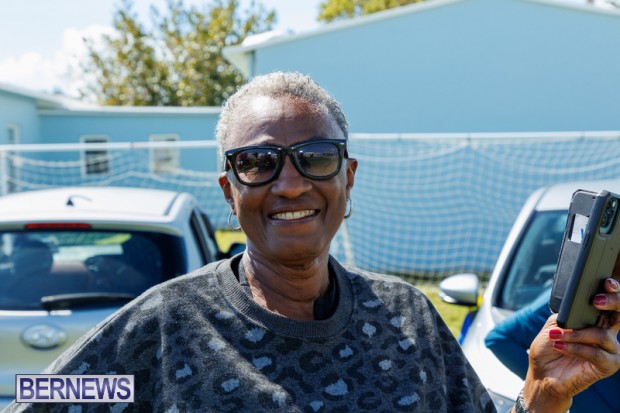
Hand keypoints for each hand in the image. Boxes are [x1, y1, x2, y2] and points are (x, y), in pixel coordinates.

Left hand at [521, 277, 619, 412]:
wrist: (543, 374)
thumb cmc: (548, 348)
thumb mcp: (553, 325)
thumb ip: (567, 314)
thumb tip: (575, 306)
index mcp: (594, 320)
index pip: (610, 303)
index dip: (613, 290)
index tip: (606, 282)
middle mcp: (606, 333)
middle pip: (619, 313)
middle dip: (613, 302)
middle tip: (596, 301)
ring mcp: (609, 350)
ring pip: (601, 335)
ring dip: (575, 334)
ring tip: (555, 336)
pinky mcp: (607, 366)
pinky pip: (596, 354)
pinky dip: (576, 348)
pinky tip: (560, 347)